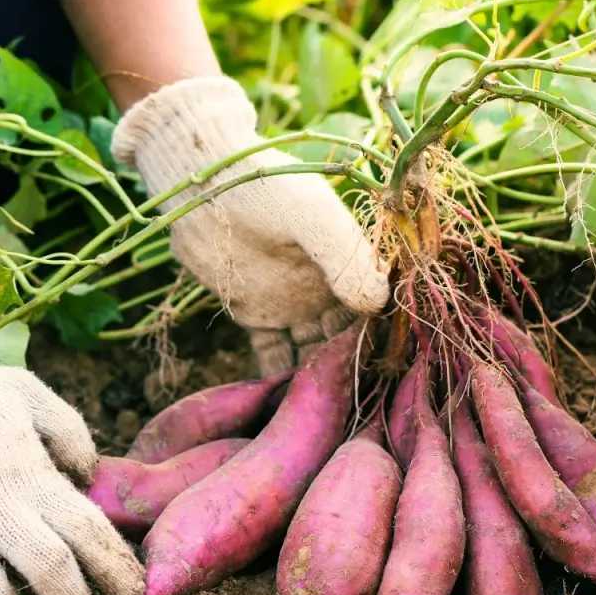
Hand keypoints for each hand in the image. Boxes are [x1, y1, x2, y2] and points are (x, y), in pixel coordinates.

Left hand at [111, 77, 389, 376]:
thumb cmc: (264, 188)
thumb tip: (379, 303)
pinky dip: (280, 377)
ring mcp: (291, 303)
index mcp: (347, 259)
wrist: (202, 184)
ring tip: (330, 410)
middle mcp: (325, 286)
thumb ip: (345, 256)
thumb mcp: (312, 216)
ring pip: (313, 349)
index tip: (393, 364)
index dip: (385, 331)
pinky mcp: (256, 314)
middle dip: (355, 363)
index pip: (375, 302)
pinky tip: (288, 404)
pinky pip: (272, 354)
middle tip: (365, 400)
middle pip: (347, 332)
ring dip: (319, 376)